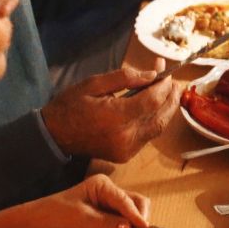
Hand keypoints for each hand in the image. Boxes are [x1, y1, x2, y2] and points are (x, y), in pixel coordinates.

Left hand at [31, 173, 151, 227]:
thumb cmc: (58, 215)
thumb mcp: (82, 218)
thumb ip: (107, 223)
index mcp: (104, 186)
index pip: (125, 199)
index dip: (136, 214)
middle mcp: (111, 195)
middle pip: (136, 204)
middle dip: (139, 219)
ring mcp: (110, 210)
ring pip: (133, 216)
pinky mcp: (108, 224)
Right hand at [41, 64, 181, 162]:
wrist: (54, 136)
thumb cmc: (70, 105)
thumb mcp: (93, 83)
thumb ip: (124, 78)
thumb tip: (152, 75)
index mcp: (115, 118)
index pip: (152, 101)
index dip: (162, 86)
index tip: (165, 71)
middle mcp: (125, 137)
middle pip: (160, 117)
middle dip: (171, 97)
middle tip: (175, 81)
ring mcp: (126, 150)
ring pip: (158, 128)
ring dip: (167, 109)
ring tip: (170, 92)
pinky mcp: (126, 155)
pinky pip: (148, 136)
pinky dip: (155, 121)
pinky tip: (156, 107)